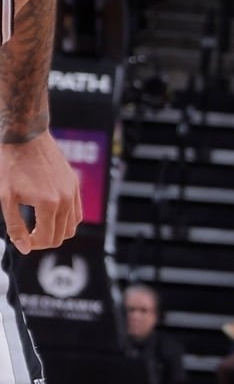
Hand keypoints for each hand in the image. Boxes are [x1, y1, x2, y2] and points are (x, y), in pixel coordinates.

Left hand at [0, 134, 81, 252]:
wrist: (24, 135)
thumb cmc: (10, 164)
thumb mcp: (5, 197)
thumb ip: (15, 226)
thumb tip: (25, 248)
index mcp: (48, 204)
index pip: (47, 239)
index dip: (32, 244)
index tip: (22, 239)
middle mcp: (66, 199)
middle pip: (62, 236)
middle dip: (45, 240)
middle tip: (29, 234)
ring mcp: (73, 191)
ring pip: (72, 226)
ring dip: (57, 231)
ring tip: (39, 225)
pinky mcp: (74, 184)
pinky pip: (77, 212)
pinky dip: (66, 219)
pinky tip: (50, 214)